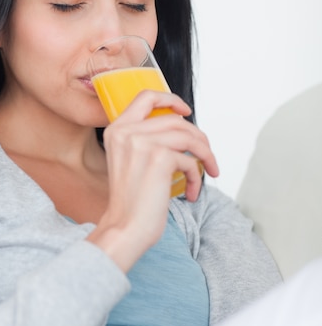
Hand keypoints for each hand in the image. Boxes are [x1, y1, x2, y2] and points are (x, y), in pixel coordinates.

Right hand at [87, 90, 218, 270]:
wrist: (124, 229)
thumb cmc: (131, 203)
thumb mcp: (131, 162)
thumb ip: (146, 141)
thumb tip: (184, 130)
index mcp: (116, 130)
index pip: (146, 96)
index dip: (170, 99)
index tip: (186, 112)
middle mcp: (126, 132)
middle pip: (175, 120)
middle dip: (198, 137)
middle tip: (207, 157)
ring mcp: (142, 143)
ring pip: (188, 137)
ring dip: (205, 155)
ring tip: (208, 172)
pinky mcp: (159, 158)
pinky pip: (190, 160)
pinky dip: (197, 177)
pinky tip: (191, 193)